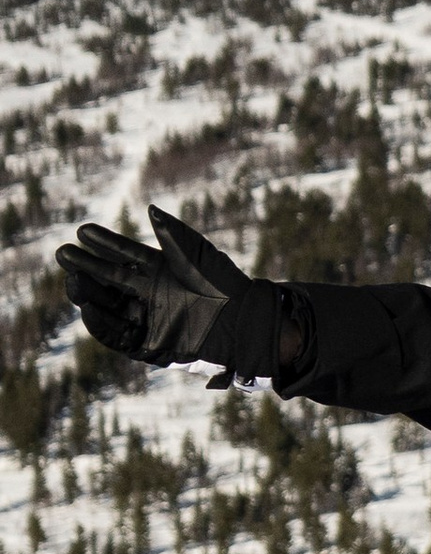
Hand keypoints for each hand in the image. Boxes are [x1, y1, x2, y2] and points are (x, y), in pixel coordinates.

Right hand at [58, 208, 279, 375]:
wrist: (241, 323)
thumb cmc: (225, 286)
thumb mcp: (199, 256)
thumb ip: (174, 235)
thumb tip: (151, 210)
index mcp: (160, 271)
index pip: (124, 254)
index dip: (104, 243)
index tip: (83, 230)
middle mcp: (150, 294)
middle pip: (109, 279)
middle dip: (86, 266)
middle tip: (64, 253)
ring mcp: (148, 318)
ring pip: (109, 305)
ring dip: (89, 293)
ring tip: (73, 278)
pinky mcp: (149, 344)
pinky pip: (119, 335)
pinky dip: (102, 323)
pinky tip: (88, 308)